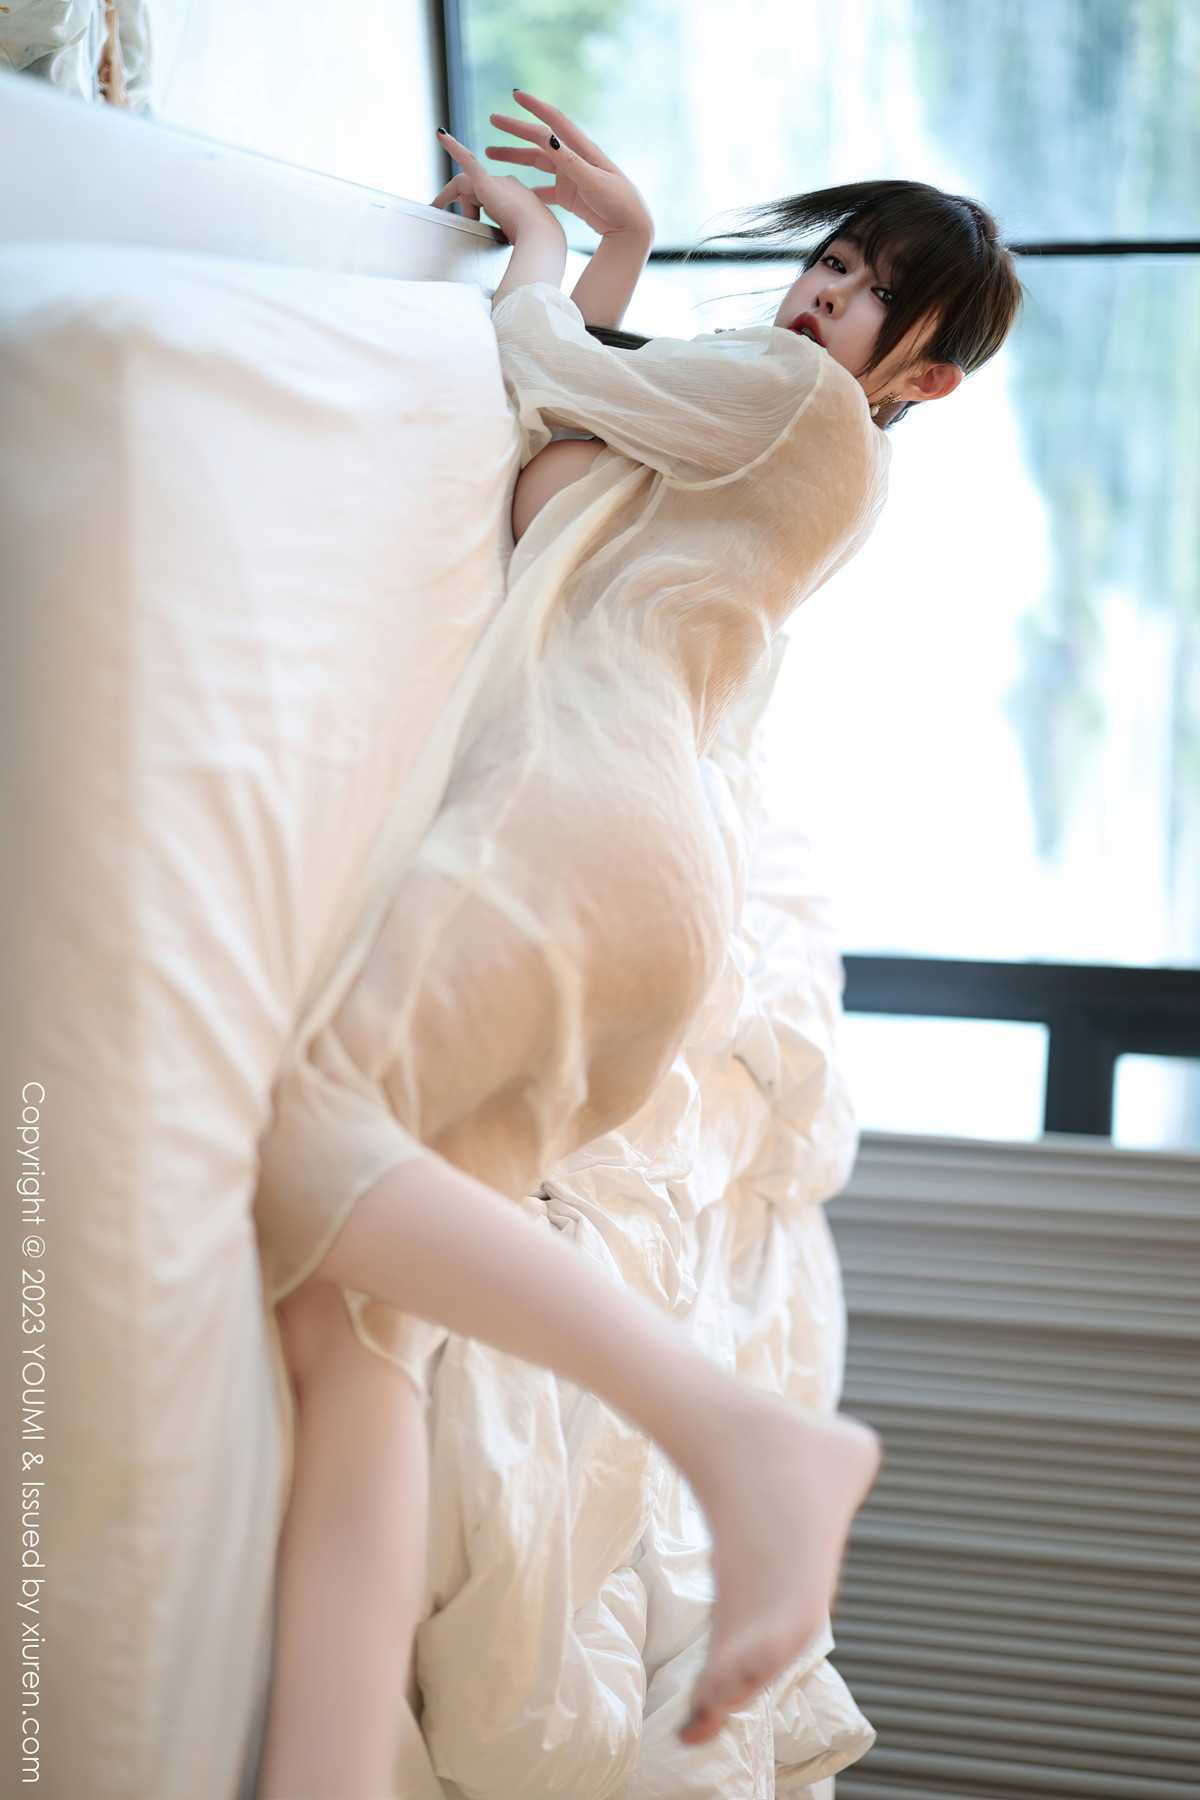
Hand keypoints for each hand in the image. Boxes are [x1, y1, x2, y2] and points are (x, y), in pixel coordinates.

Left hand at [430, 128, 560, 243]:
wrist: (540, 236)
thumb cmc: (533, 242)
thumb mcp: (517, 236)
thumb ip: (506, 232)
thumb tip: (500, 237)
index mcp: (516, 197)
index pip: (488, 200)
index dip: (476, 212)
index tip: (470, 224)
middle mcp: (507, 185)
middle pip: (475, 194)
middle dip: (463, 209)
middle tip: (449, 222)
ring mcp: (497, 181)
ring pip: (465, 185)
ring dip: (448, 196)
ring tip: (435, 206)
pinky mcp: (486, 181)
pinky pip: (467, 160)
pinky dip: (453, 147)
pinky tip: (441, 137)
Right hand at [485, 90, 653, 240]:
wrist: (631, 228)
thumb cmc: (618, 203)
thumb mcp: (592, 181)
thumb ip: (569, 160)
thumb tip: (547, 136)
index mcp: (581, 150)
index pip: (553, 121)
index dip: (534, 106)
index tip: (515, 95)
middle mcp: (574, 159)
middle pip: (539, 140)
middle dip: (515, 130)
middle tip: (492, 120)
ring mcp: (570, 177)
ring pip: (536, 162)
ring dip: (515, 157)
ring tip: (492, 154)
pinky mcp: (569, 196)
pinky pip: (543, 189)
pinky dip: (528, 188)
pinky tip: (513, 190)